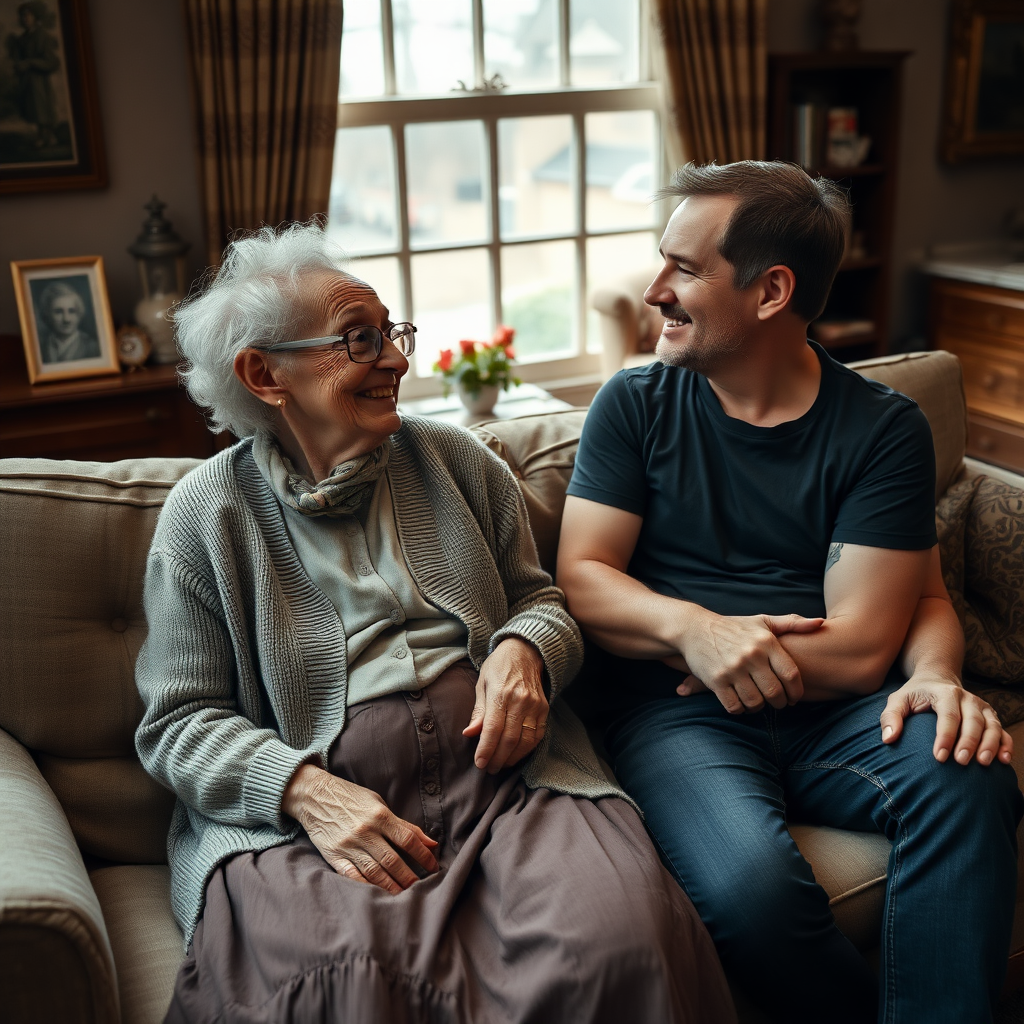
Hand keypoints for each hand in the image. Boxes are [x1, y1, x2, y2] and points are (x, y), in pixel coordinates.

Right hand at [282, 763, 438, 892]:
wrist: (314, 795)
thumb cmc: (351, 798)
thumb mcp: (379, 803)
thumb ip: (404, 825)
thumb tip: (431, 842)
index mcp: (379, 815)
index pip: (408, 839)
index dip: (423, 855)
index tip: (434, 867)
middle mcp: (365, 831)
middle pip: (392, 860)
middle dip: (409, 876)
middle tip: (421, 887)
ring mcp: (349, 845)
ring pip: (375, 871)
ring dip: (391, 886)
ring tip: (404, 895)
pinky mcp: (334, 856)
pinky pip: (352, 876)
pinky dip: (366, 887)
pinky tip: (378, 894)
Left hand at [463, 638, 548, 772]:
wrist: (525, 651)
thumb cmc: (498, 667)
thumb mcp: (482, 684)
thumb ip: (478, 711)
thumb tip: (469, 734)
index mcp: (501, 693)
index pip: (493, 729)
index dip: (486, 749)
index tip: (479, 763)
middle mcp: (520, 700)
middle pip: (509, 739)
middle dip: (498, 758)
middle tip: (489, 769)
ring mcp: (535, 705)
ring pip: (525, 741)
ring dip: (513, 757)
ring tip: (501, 764)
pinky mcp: (544, 709)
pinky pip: (537, 735)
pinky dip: (527, 749)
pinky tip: (516, 754)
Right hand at [678, 611, 822, 712]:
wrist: (694, 628)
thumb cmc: (733, 627)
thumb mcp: (763, 621)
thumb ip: (793, 623)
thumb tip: (822, 623)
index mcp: (766, 642)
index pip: (791, 675)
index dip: (796, 691)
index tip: (794, 697)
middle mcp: (751, 655)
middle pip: (775, 692)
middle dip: (779, 703)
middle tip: (777, 703)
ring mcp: (732, 669)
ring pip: (755, 702)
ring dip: (758, 707)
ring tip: (758, 702)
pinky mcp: (716, 680)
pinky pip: (734, 706)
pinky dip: (739, 709)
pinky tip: (740, 702)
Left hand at [880, 674, 1012, 765]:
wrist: (937, 678)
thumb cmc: (916, 693)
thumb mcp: (898, 699)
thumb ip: (891, 717)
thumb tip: (888, 739)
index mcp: (945, 692)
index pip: (948, 715)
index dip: (945, 736)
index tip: (939, 757)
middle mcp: (967, 698)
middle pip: (973, 721)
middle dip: (969, 742)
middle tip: (961, 762)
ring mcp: (981, 706)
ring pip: (992, 725)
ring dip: (990, 745)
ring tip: (983, 763)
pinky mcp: (990, 715)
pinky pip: (1002, 730)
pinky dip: (1006, 745)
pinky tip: (1005, 760)